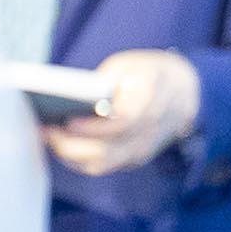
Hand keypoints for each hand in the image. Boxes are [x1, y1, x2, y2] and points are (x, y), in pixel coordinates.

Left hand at [47, 47, 202, 172]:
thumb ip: (104, 82)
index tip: (67, 121)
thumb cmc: (149, 73)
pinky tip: (59, 143)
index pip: (122, 124)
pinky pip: (102, 165)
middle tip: (45, 129)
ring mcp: (142, 150)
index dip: (93, 127)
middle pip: (107, 151)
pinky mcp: (133, 159)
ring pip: (101, 164)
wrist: (185, 92)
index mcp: (151, 103)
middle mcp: (148, 133)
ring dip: (70, 154)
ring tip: (47, 136)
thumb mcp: (128, 65)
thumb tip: (69, 97)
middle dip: (71, 144)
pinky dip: (78, 158)